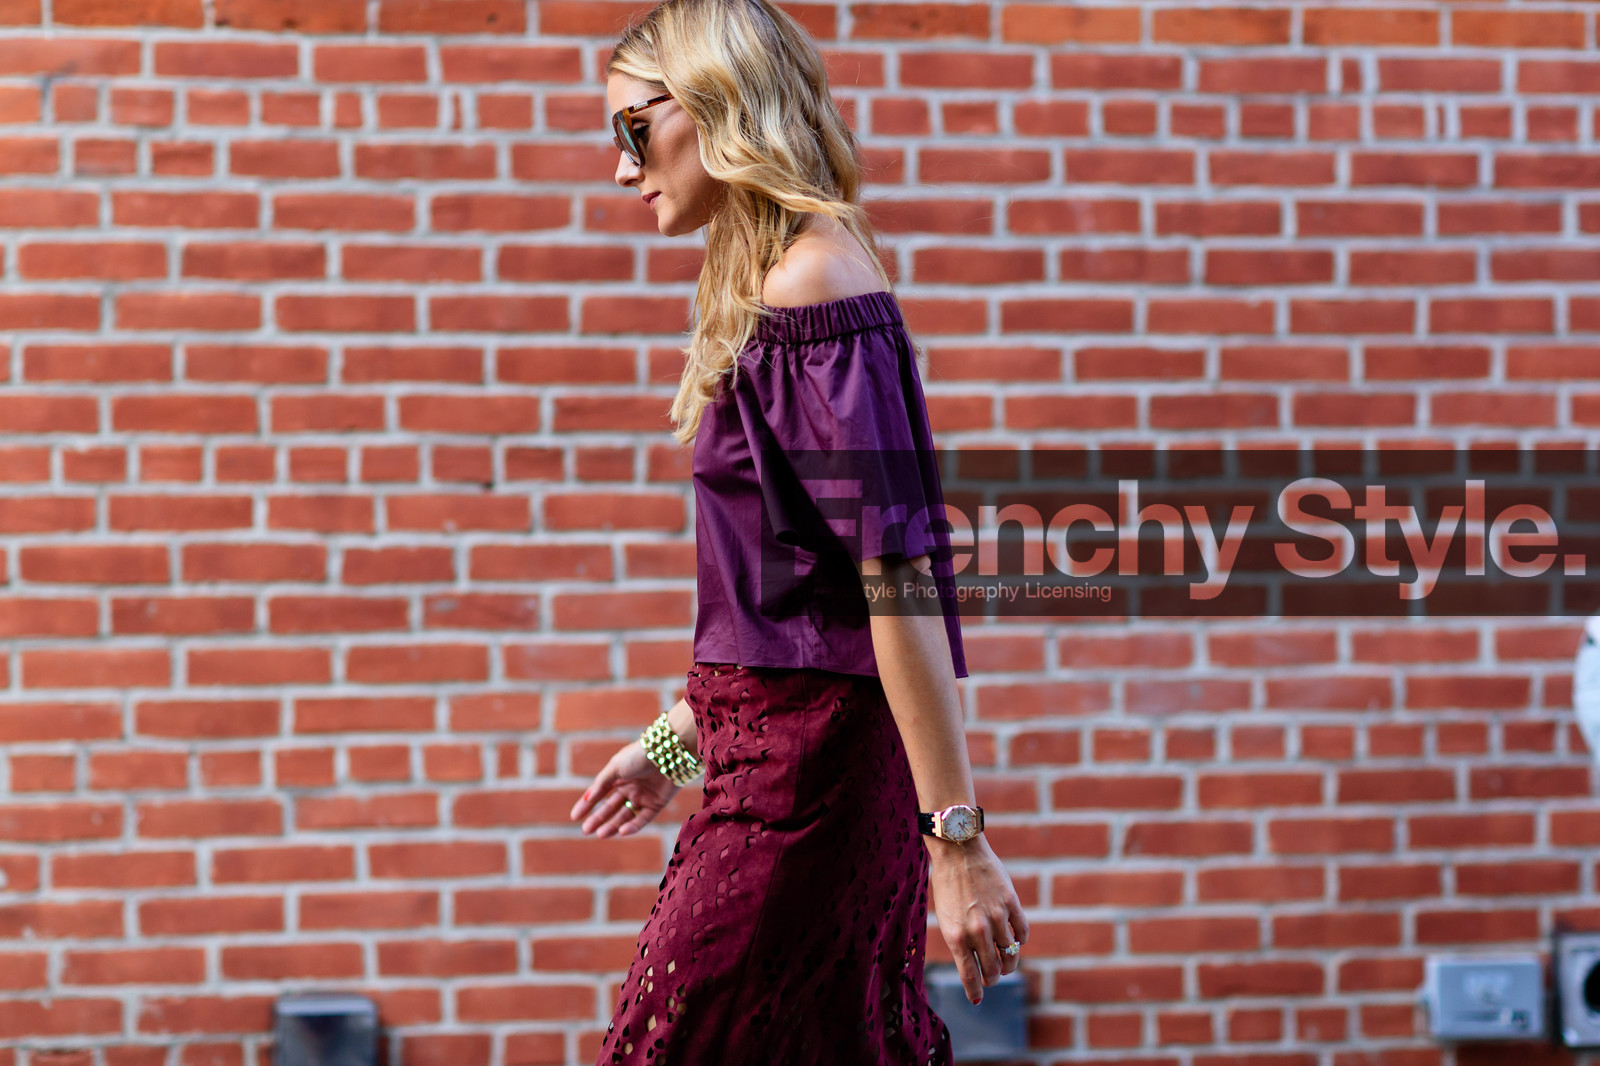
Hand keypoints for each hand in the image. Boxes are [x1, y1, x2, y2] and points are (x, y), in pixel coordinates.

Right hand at [569, 739, 678, 837]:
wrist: (668, 752)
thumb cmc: (639, 755)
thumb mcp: (615, 767)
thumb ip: (601, 784)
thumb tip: (586, 800)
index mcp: (618, 776)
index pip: (599, 794)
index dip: (587, 805)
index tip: (574, 817)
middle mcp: (630, 787)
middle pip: (611, 807)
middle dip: (598, 819)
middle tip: (586, 831)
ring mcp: (643, 796)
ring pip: (625, 815)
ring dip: (613, 825)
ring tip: (600, 834)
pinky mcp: (657, 804)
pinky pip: (643, 819)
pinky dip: (633, 826)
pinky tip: (622, 831)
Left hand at [926, 835, 1028, 1004]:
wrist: (958, 850)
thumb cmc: (947, 883)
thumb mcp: (946, 916)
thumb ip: (960, 940)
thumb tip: (973, 964)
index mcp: (956, 936)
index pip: (970, 976)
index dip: (975, 991)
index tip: (977, 998)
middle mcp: (977, 930)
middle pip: (993, 969)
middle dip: (992, 978)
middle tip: (992, 977)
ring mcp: (996, 917)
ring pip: (1010, 954)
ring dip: (1009, 963)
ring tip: (1006, 964)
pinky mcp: (1011, 904)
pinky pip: (1022, 933)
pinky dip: (1019, 940)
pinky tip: (1014, 940)